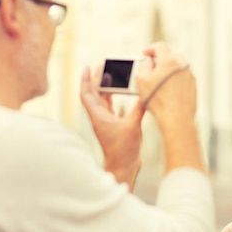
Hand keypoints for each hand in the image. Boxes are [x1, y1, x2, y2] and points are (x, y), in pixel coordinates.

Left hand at [80, 66, 145, 188]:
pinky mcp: (113, 126)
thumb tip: (146, 93)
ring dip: (105, 87)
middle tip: (102, 65)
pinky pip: (110, 107)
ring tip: (111, 75)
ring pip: (102, 100)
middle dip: (96, 79)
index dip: (85, 80)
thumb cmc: (123, 149)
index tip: (87, 67)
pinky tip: (120, 93)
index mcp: (98, 116)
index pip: (87, 94)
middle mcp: (99, 117)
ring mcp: (106, 121)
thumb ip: (139, 108)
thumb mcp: (132, 125)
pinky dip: (113, 98)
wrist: (123, 166)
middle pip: (94, 93)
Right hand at [137, 42, 195, 123]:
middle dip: (160, 59)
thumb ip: (143, 67)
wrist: (177, 118)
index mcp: (169, 61)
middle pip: (170, 55)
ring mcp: (189, 76)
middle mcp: (182, 65)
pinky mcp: (193, 86)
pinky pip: (182, 77)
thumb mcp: (142, 81)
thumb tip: (148, 63)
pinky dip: (175, 79)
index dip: (150, 49)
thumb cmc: (158, 101)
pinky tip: (168, 89)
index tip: (145, 54)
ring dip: (168, 70)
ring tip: (159, 80)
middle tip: (152, 67)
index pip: (159, 47)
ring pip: (177, 67)